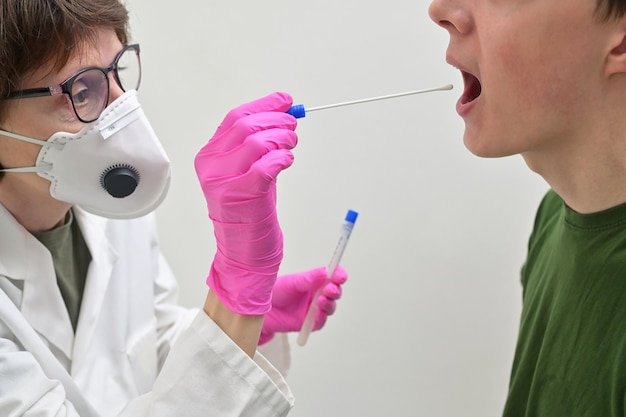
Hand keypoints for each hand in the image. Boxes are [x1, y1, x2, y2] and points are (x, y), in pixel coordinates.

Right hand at [194, 92, 297, 314]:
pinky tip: (287, 161)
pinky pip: (265, 166)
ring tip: (291, 145)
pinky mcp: (240, 196)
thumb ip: (259, 144)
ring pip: (257, 142)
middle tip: (293, 126)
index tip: (285, 101)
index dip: (264, 105)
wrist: (243, 253)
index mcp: (209, 156)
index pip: (236, 118)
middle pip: (246, 126)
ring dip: (282, 138)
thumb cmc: (248, 213)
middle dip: (276, 120)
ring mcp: (223, 182)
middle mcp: (211, 166)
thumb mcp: (247, 172)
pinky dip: (282, 158)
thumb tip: (284, 113)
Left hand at [259, 266, 347, 344]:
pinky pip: (320, 322)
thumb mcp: (293, 282)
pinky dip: (321, 317)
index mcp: (315, 282)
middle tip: (331, 289)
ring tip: (321, 300)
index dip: (339, 276)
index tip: (340, 276)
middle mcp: (317, 295)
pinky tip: (318, 313)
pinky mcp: (308, 323)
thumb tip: (325, 272)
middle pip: (334, 293)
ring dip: (329, 304)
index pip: (332, 277)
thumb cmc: (275, 292)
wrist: (260, 308)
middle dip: (335, 291)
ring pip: (330, 307)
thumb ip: (309, 279)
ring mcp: (314, 309)